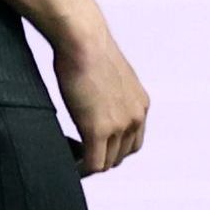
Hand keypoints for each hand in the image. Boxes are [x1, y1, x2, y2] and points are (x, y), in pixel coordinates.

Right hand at [52, 23, 149, 176]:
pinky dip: (82, 170)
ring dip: (90, 164)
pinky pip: (93, 165)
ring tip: (72, 158)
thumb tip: (95, 102)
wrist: (83, 39)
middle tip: (80, 154)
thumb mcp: (110, 74)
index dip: (114, 147)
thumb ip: (110, 93)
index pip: (133, 141)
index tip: (94, 146)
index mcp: (140, 104)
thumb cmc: (88, 48)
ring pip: (107, 162)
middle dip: (102, 157)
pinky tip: (69, 163)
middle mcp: (135, 117)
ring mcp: (119, 126)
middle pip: (121, 155)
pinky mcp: (98, 131)